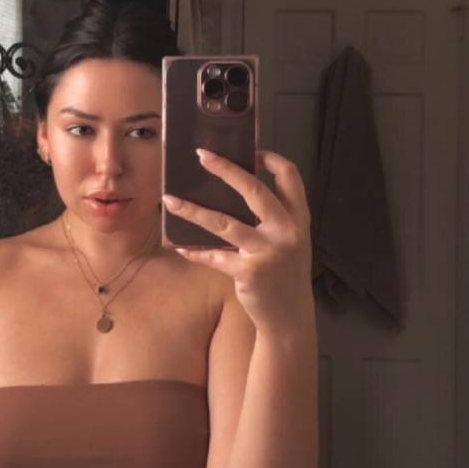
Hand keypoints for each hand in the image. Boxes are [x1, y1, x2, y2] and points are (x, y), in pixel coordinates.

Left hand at [162, 148, 311, 333]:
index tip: (250, 151)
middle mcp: (287, 231)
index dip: (270, 158)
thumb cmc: (285, 273)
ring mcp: (268, 251)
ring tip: (170, 200)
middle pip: (254, 190)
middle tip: (202, 156)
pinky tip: (181, 247)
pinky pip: (214, 256)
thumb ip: (274, 218)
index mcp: (298, 218)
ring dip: (192, 210)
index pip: (289, 176)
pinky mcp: (249, 272)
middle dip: (225, 169)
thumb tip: (233, 190)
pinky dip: (195, 251)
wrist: (290, 316)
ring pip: (223, 222)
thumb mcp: (289, 241)